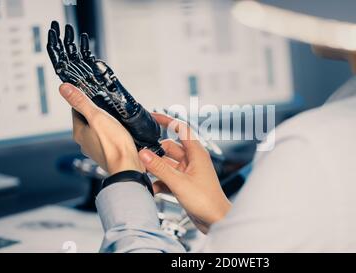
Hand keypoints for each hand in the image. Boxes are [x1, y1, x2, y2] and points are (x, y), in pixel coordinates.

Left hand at [59, 83, 142, 174]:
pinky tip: (120, 132)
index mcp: (79, 133)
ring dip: (105, 125)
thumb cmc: (114, 144)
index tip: (92, 94)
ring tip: (116, 119)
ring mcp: (96, 150)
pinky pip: (107, 140)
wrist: (128, 166)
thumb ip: (81, 102)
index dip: (84, 101)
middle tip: (107, 106)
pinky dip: (112, 135)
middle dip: (96, 114)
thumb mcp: (97, 117)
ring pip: (98, 131)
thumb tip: (64, 88)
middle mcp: (85, 143)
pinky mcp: (108, 154)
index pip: (76, 111)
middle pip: (87, 122)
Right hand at [139, 113, 230, 233]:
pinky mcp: (184, 184)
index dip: (166, 121)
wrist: (216, 221)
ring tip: (143, 173)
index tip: (152, 117)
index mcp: (196, 153)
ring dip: (156, 168)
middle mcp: (192, 160)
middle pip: (169, 148)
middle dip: (155, 152)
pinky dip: (160, 181)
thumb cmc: (207, 201)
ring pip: (167, 164)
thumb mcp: (179, 183)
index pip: (181, 129)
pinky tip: (152, 188)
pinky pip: (168, 177)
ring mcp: (188, 172)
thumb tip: (144, 154)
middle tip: (139, 156)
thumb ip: (160, 168)